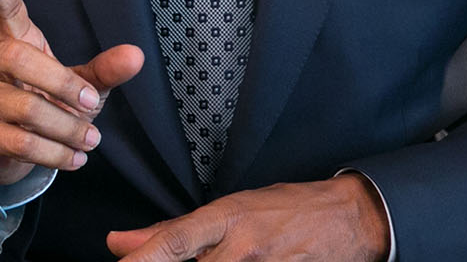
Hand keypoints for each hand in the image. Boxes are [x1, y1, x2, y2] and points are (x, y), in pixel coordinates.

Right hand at [0, 0, 144, 185]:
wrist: (9, 148)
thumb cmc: (45, 103)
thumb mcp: (80, 85)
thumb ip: (105, 70)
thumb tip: (137, 56)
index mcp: (13, 39)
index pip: (5, 10)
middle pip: (19, 60)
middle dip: (63, 85)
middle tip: (92, 105)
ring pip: (24, 109)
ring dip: (66, 129)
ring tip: (90, 140)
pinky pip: (17, 142)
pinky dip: (54, 154)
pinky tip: (72, 158)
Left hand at [105, 174, 390, 261]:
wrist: (346, 220)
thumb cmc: (284, 210)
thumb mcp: (229, 209)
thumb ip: (171, 231)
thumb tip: (119, 243)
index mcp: (227, 219)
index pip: (176, 240)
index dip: (146, 257)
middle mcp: (244, 249)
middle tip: (168, 261)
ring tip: (220, 258)